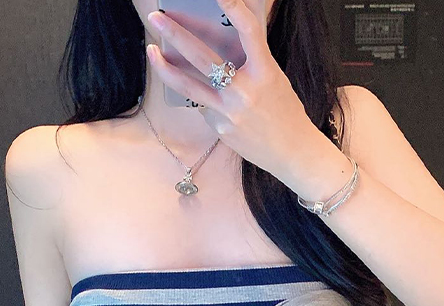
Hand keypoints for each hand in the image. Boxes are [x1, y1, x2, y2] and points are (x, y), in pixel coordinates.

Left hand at [145, 0, 315, 178]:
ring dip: (165, 67)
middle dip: (175, 35)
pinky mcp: (220, 128)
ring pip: (188, 86)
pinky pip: (205, 106)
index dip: (234, 8)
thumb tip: (234, 32)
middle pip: (202, 58)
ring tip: (152, 52)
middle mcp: (245, 91)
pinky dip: (204, 98)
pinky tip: (213, 100)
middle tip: (155, 18)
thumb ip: (254, 57)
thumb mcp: (275, 78)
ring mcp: (229, 112)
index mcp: (266, 72)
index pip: (249, 31)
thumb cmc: (285, 112)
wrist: (291, 153)